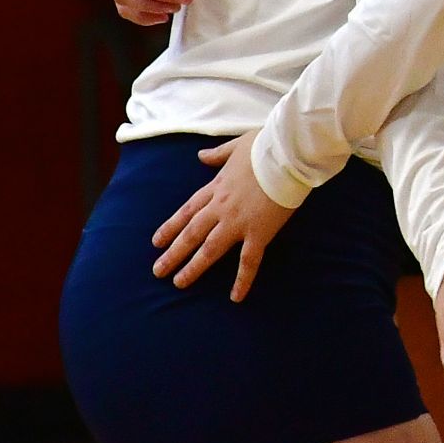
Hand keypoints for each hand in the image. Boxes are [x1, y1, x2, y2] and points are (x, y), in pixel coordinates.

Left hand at [150, 133, 294, 300]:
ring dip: (192, 267)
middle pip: (191, 234)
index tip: (156, 241)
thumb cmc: (265, 145)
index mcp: (216, 187)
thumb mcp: (236, 146)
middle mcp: (221, 208)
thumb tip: (201, 155)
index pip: (186, 211)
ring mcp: (238, 222)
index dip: (170, 227)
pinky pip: (248, 261)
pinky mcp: (259, 233)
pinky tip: (235, 297)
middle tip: (158, 271)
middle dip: (173, 253)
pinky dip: (242, 280)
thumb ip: (217, 154)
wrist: (287, 153)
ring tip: (178, 283)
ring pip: (209, 249)